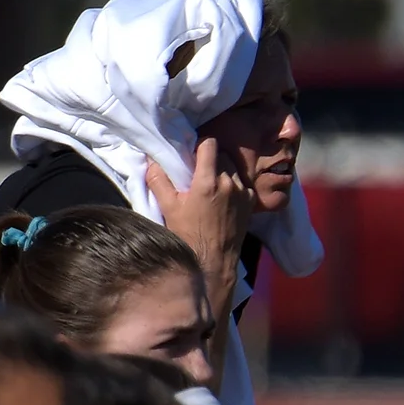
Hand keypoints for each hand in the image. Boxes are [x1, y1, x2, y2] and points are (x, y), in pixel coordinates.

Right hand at [145, 138, 251, 287]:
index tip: (193, 152)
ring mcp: (244, 193)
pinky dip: (235, 186)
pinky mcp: (251, 203)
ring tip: (211, 185)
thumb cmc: (188, 233)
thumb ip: (158, 179)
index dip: (200, 144)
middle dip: (211, 159)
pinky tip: (224, 197)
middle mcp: (230, 183)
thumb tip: (151, 160)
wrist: (214, 260)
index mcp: (208, 180)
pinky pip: (243, 185)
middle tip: (199, 171)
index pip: (210, 145)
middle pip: (222, 156)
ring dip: (224, 172)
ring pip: (234, 170)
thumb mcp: (168, 206)